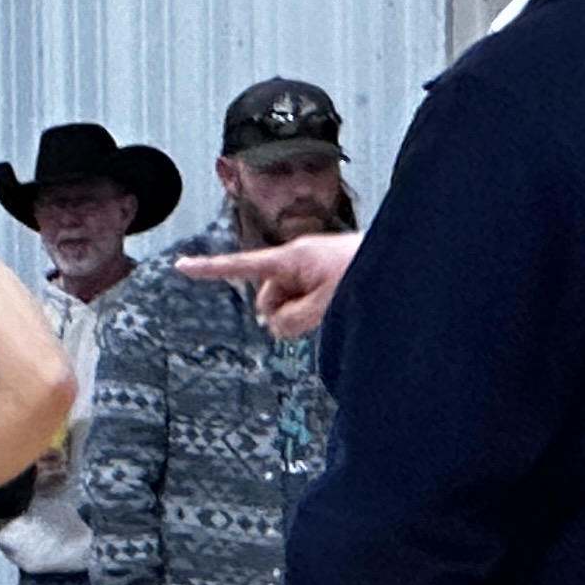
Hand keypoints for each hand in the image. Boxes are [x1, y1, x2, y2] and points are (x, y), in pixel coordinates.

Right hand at [175, 231, 361, 342]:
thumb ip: (292, 320)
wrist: (404, 261)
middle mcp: (296, 261)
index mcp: (291, 258)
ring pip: (286, 305)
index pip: (241, 265)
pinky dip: (313, 309)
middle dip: (284, 312)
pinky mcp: (321, 278)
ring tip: (334, 305)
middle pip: (267, 299)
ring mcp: (309, 269)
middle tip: (316, 313)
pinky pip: (303, 301)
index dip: (209, 269)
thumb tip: (274, 325)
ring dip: (302, 313)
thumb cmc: (366, 273)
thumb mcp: (325, 305)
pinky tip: (333, 306)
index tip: (181, 266)